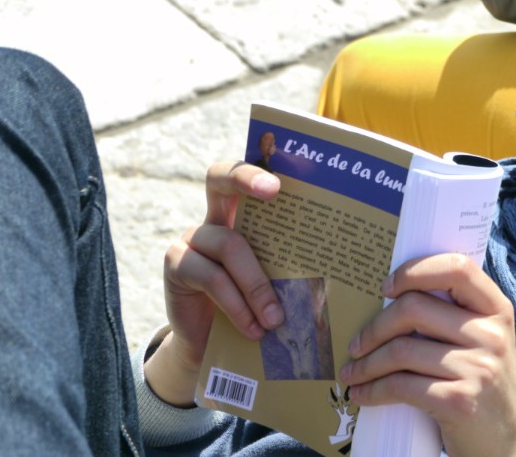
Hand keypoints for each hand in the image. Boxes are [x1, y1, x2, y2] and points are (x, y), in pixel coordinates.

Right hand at [144, 161, 284, 406]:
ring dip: (257, 285)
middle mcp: (215, 219)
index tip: (283, 179)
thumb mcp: (276, 283)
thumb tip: (339, 264)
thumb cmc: (256, 310)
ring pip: (230, 244)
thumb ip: (290, 266)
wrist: (214, 346)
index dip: (260, 168)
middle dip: (246, 177)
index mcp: (243, 216)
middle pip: (219, 178)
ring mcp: (192, 240)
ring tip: (276, 319)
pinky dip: (237, 305)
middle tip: (274, 190)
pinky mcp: (176, 265)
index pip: (248, 177)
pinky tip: (254, 329)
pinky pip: (212, 278)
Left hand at [338, 254, 515, 455]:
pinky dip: (373, 390)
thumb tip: (393, 297)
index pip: (457, 268)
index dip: (415, 271)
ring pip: (401, 350)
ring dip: (366, 364)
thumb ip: (455, 316)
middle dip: (374, 327)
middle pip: (414, 308)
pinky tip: (362, 394)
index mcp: (497, 310)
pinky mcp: (460, 401)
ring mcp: (479, 368)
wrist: (508, 445)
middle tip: (356, 344)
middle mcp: (492, 334)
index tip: (386, 288)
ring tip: (352, 372)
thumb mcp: (483, 344)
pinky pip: (401, 386)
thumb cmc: (483, 387)